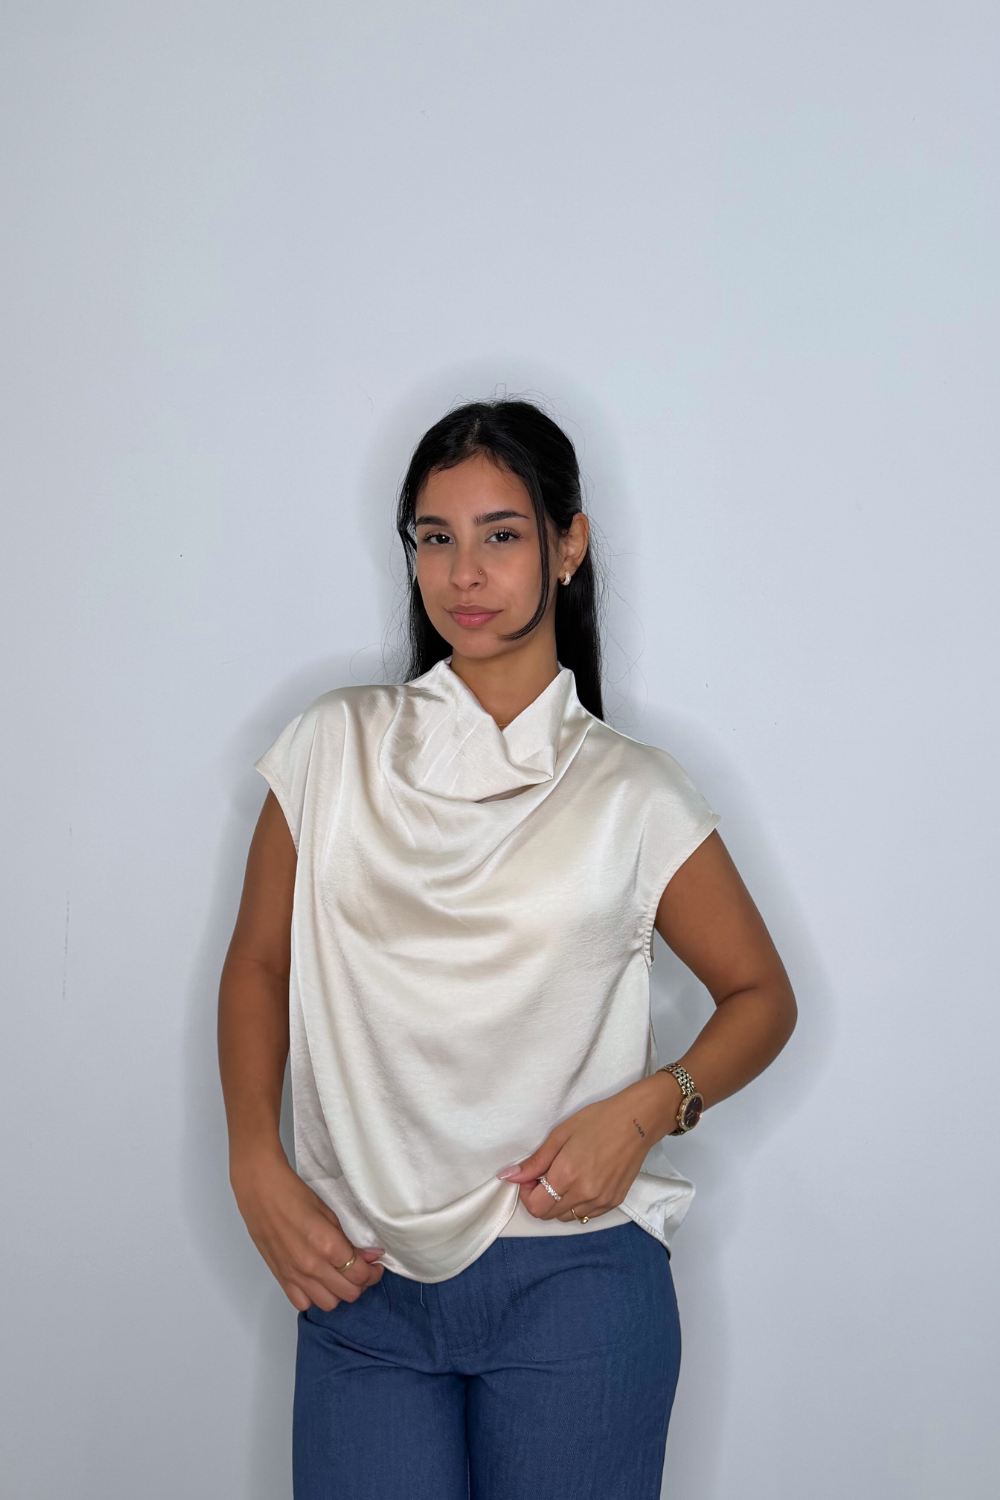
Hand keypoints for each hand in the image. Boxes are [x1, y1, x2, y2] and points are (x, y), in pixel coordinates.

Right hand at [231, 1151, 385, 1311]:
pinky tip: (318, 1282)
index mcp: (328, 1245)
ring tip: (341, 1278)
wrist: (260, 1190)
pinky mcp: (280, 1278)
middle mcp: (312, 1266)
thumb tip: (370, 1256)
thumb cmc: (294, 1194)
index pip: (360, 1274)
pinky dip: (314, 1297)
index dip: (373, 1272)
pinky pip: (302, 1303)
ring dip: (339, 1293)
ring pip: (328, 1304)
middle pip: (348, 1294)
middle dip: (361, 1284)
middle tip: (363, 1271)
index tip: (375, 1265)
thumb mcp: (329, 1213)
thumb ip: (349, 1240)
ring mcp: (295, 1275)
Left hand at [496, 1074, 682, 1221]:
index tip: (532, 1176)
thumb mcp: (560, 1134)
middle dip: (540, 1197)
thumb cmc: (597, 1120)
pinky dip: (577, 1204)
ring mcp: (601, 1201)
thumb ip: (535, 1162)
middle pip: (548, 1215)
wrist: (637, 1121)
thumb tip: (508, 1177)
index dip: (527, 1193)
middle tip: (547, 1174)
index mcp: (567, 1175)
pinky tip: (582, 1182)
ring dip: (559, 1203)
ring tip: (566, 1177)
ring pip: (567, 1217)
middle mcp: (584, 1194)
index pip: (535, 1206)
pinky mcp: (614, 1202)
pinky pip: (586, 1215)